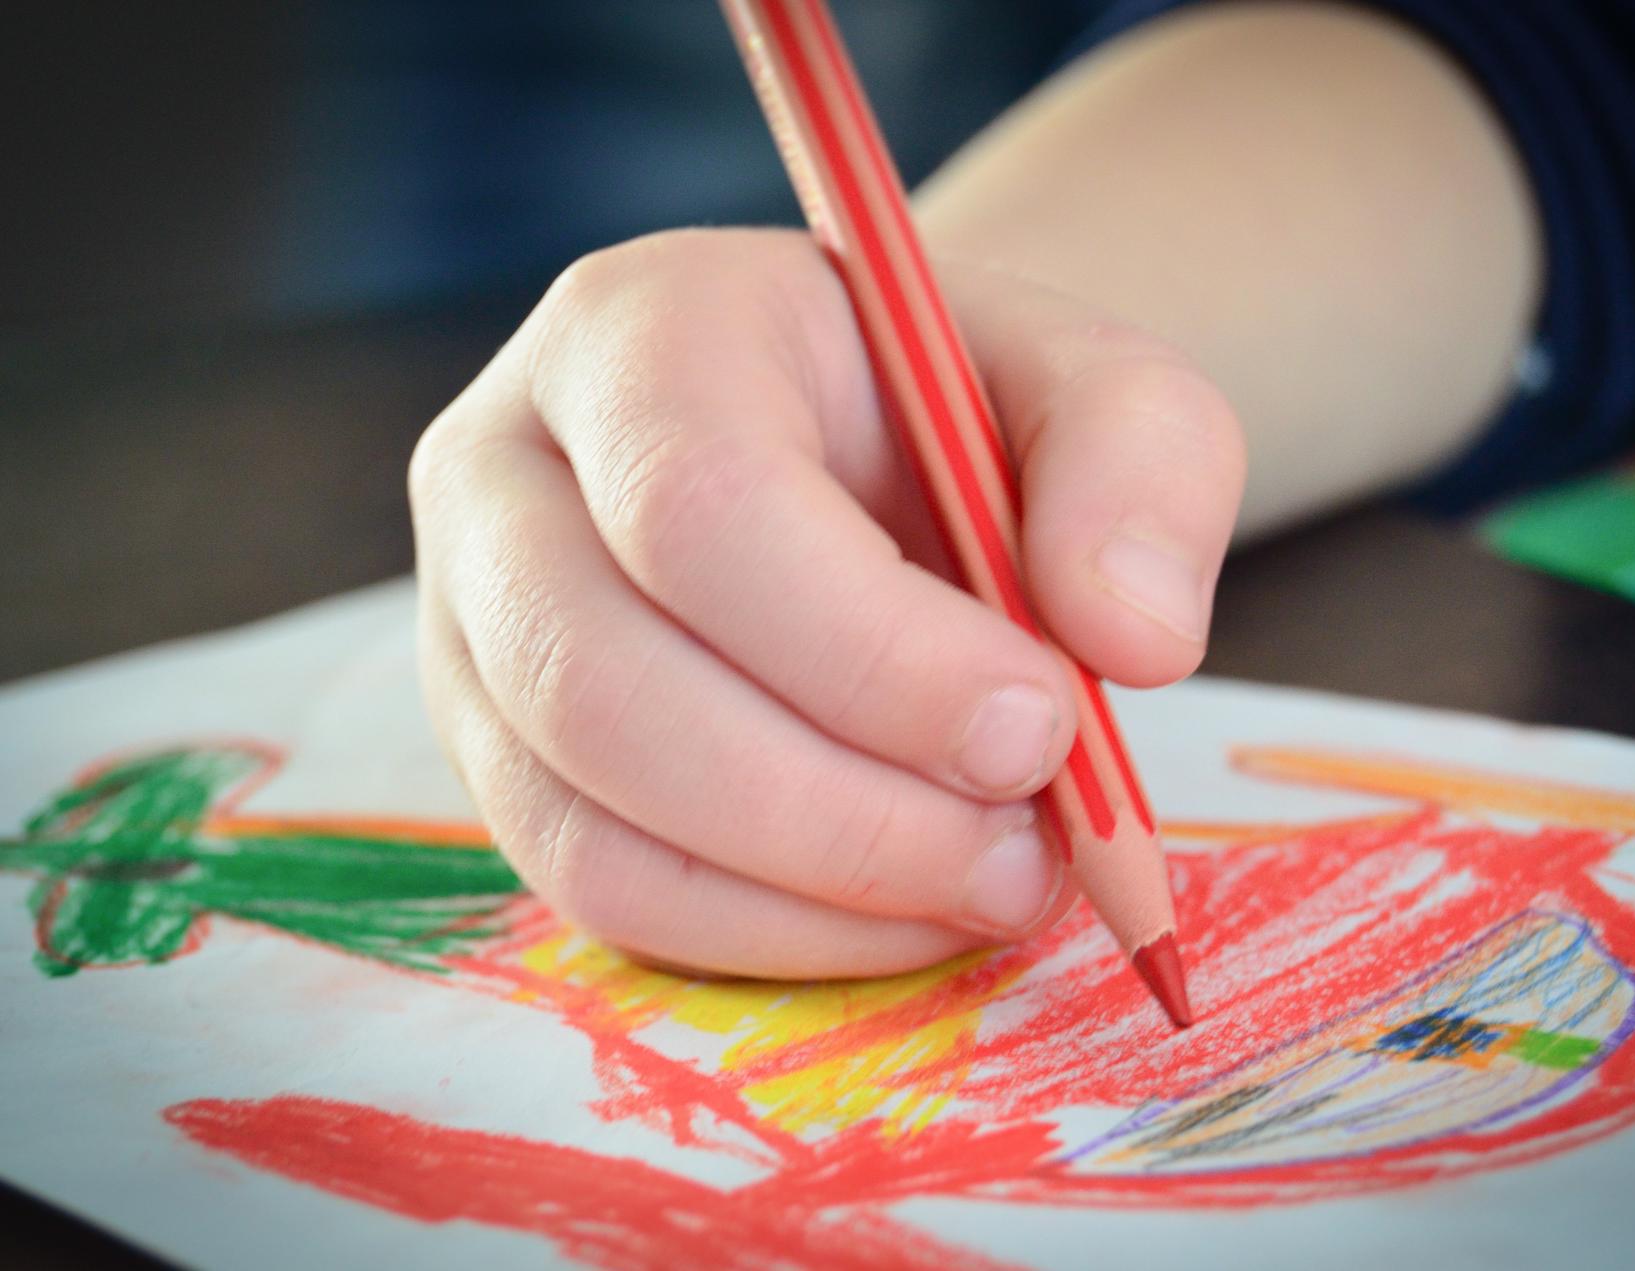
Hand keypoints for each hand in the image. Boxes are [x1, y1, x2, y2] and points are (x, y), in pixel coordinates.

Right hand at [409, 228, 1243, 977]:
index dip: (872, 651)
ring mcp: (472, 629)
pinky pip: (597, 891)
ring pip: (585, 819)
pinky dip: (766, 936)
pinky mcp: (498, 755)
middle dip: (840, 810)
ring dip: (810, 896)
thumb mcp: (1096, 387)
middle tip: (1023, 855)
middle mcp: (504, 474)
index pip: (699, 504)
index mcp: (640, 333)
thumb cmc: (963, 415)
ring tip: (986, 885)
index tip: (1042, 727)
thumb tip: (1126, 640)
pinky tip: (900, 911)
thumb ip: (1140, 467)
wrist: (866, 453)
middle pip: (605, 684)